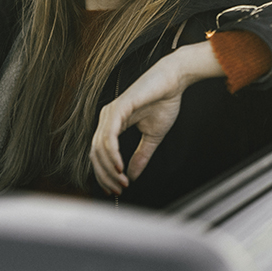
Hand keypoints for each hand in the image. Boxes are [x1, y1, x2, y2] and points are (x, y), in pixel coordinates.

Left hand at [89, 41, 223, 195]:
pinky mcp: (118, 108)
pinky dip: (112, 155)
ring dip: (109, 169)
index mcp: (113, 123)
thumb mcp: (152, 136)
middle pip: (96, 154)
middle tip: (119, 189)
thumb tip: (132, 176)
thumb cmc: (164, 101)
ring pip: (100, 148)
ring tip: (122, 181)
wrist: (174, 81)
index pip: (100, 153)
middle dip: (106, 176)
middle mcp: (107, 117)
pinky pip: (109, 137)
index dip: (104, 174)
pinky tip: (120, 167)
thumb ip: (141, 155)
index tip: (114, 190)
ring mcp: (110, 112)